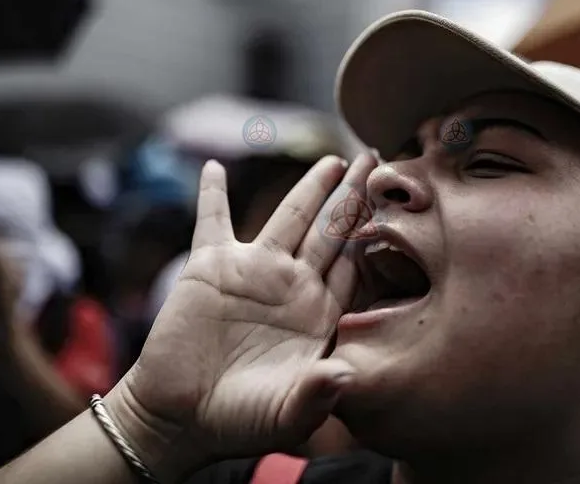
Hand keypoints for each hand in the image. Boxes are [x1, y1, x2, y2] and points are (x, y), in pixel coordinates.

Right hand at [107, 153, 377, 480]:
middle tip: (375, 159)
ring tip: (333, 160)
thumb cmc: (239, 421)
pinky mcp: (210, 268)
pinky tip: (213, 168)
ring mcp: (252, 271)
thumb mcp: (284, 414)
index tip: (397, 202)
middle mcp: (292, 284)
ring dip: (310, 186)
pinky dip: (212, 194)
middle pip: (331, 229)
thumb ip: (315, 396)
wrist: (181, 419)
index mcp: (319, 313)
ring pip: (289, 215)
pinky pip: (212, 221)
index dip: (374, 232)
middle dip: (353, 195)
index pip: (355, 263)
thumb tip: (343, 376)